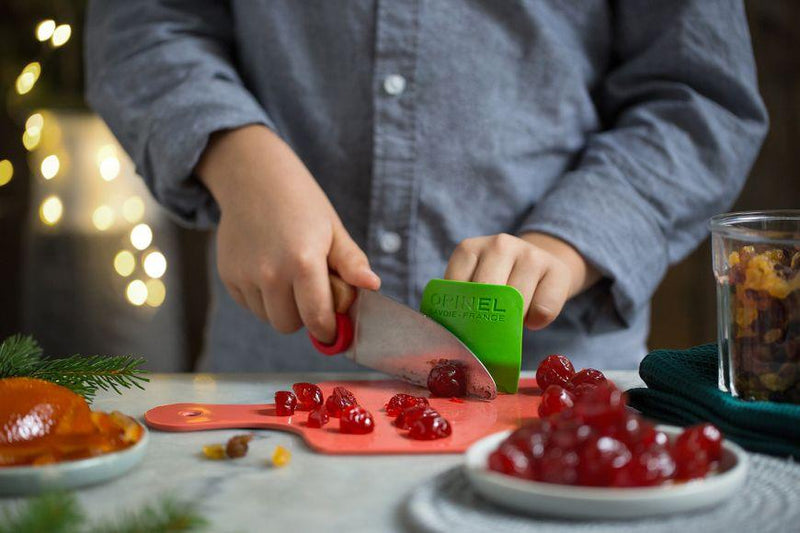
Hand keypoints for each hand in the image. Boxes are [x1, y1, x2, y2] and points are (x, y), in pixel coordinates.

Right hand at [195, 125, 379, 343]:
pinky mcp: (227, 275)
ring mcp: (245, 275)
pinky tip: (267, 269)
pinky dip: (261, 297)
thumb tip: (372, 285)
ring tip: (288, 276)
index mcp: (303, 262)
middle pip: (289, 325)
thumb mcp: (334, 229)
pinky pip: (249, 305)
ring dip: (281, 307)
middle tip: (310, 290)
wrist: (254, 178)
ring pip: (268, 318)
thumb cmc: (302, 204)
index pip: (316, 319)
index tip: (332, 327)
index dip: (327, 329)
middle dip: (304, 316)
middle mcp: (270, 273)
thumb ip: (352, 262)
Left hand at [444, 232, 599, 329]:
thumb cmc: (499, 282)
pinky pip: (543, 310)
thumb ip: (460, 300)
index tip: (464, 323)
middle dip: (487, 318)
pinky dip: (536, 322)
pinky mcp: (556, 270)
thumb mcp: (474, 283)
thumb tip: (447, 334)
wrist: (542, 267)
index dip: (460, 311)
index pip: (455, 286)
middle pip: (488, 293)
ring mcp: (529, 254)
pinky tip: (532, 317)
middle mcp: (499, 244)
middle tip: (489, 330)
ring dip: (513, 322)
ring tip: (512, 318)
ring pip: (517, 304)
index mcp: (469, 248)